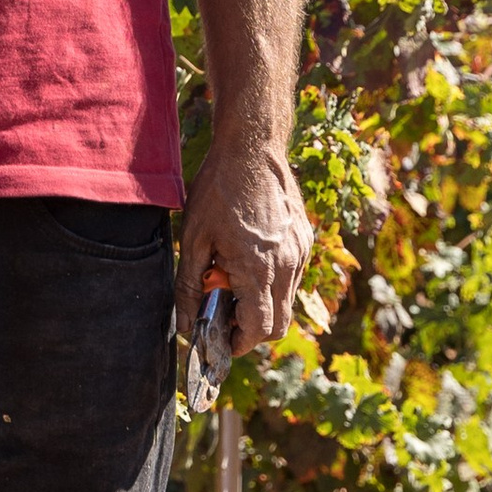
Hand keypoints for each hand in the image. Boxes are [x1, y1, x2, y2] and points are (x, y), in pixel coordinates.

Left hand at [176, 128, 312, 352]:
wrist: (252, 148)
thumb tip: (186, 326)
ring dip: (261, 305)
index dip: (238, 344)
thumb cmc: (217, 190)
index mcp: (259, 269)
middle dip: (250, 330)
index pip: (260, 330)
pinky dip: (271, 283)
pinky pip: (292, 278)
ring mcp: (301, 253)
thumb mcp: (193, 240)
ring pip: (287, 302)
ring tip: (230, 279)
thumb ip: (190, 288)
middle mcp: (288, 265)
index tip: (219, 341)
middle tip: (223, 315)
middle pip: (278, 325)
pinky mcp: (305, 241)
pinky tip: (247, 259)